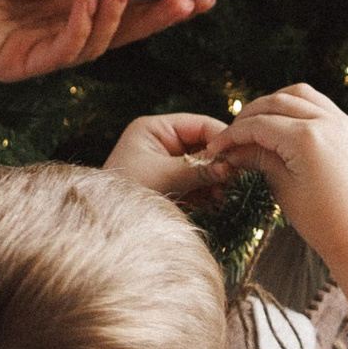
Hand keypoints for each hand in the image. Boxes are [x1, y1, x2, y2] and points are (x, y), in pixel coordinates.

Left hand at [0, 0, 213, 80]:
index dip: (162, 1)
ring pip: (95, 44)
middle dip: (158, 18)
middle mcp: (61, 29)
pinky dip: (79, 30)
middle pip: (121, 32)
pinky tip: (86, 3)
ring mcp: (41, 51)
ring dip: (116, 16)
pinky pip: (59, 53)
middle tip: (189, 0)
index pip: (126, 6)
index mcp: (69, 1)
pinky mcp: (18, 66)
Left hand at [102, 110, 233, 202]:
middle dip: (221, 162)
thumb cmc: (127, 191)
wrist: (107, 223)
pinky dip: (209, 192)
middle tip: (240, 178)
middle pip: (204, 145)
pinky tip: (221, 202)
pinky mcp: (171, 184)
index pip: (199, 125)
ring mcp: (168, 163)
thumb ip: (198, 170)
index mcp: (155, 128)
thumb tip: (231, 167)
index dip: (221, 139)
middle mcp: (163, 142)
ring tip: (230, 194)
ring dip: (218, 180)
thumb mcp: (163, 176)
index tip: (240, 155)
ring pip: (203, 166)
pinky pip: (197, 183)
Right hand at [211, 84, 347, 316]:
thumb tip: (236, 151)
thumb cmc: (326, 225)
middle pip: (278, 102)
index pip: (259, 125)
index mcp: (308, 138)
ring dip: (275, 104)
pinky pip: (321, 106)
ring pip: (301, 95)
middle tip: (233, 135)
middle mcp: (329, 122)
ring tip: (258, 125)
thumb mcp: (285, 190)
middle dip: (250, 116)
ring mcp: (345, 124)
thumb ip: (260, 161)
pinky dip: (299, 108)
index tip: (217, 147)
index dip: (232, 134)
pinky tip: (286, 126)